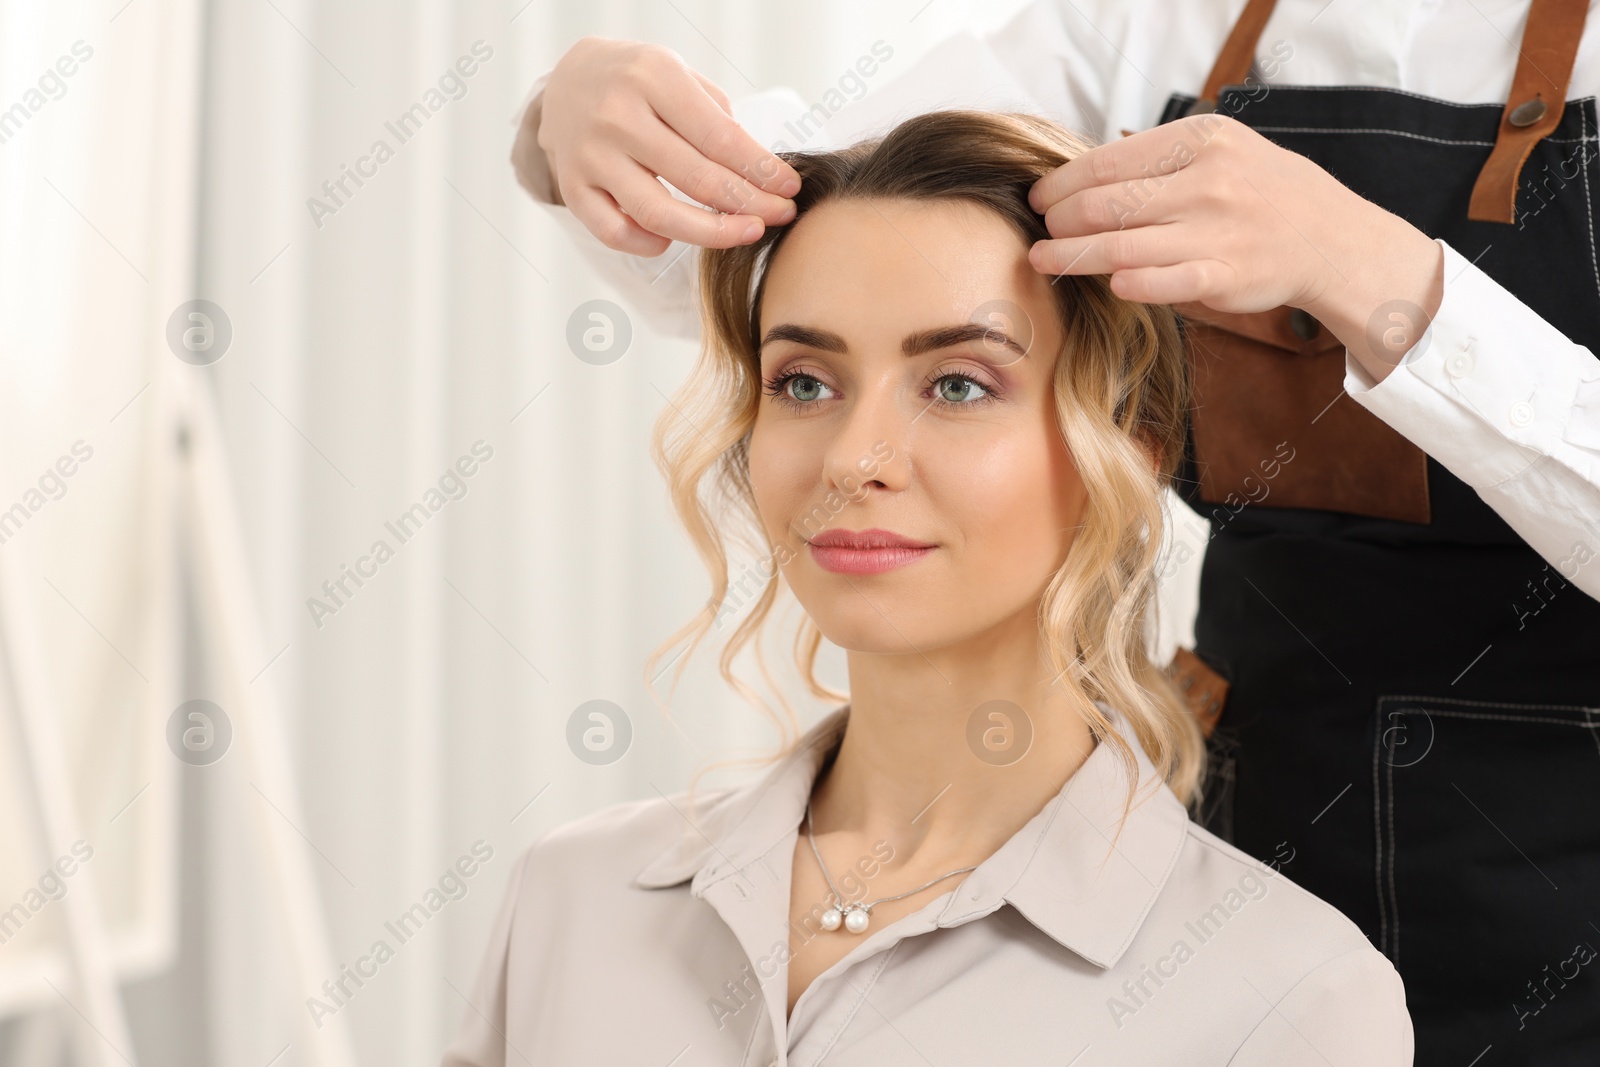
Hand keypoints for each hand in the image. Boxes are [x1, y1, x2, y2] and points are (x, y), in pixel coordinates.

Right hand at [519, 36, 800, 255]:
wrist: (566, 81)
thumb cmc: (636, 81)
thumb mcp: (677, 73)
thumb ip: (715, 116)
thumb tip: (758, 171)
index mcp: (652, 77)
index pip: (720, 138)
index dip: (761, 170)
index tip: (789, 188)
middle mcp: (617, 115)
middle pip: (697, 179)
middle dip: (750, 204)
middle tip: (780, 215)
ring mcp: (591, 155)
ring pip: (658, 214)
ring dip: (711, 233)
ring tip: (746, 233)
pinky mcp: (572, 187)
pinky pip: (615, 233)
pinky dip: (650, 244)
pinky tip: (672, 239)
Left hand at [1025, 113, 1442, 382]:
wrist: (1330, 238)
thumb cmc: (1263, 193)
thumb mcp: (1220, 151)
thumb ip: (1160, 159)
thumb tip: (1083, 177)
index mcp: (1201, 141)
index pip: (1108, 162)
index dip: (1062, 183)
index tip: (1039, 198)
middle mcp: (1207, 182)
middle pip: (1104, 205)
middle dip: (1059, 221)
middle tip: (1041, 232)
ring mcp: (1215, 231)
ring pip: (1119, 247)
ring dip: (1071, 257)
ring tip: (1043, 261)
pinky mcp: (1222, 277)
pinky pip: (1157, 282)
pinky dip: (1125, 283)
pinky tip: (1104, 283)